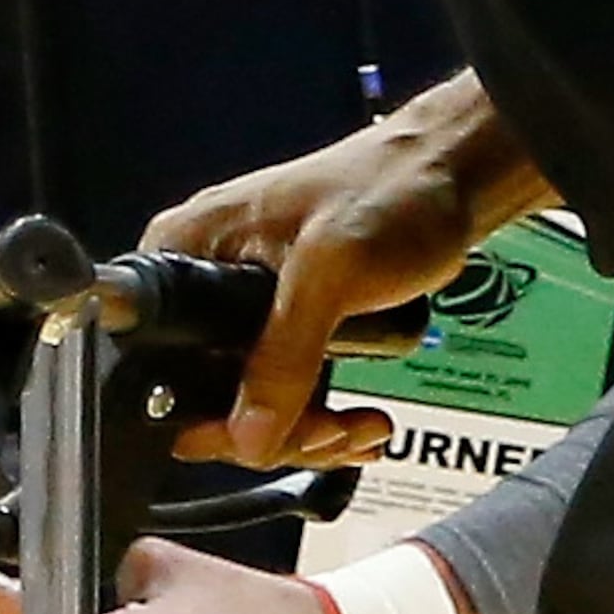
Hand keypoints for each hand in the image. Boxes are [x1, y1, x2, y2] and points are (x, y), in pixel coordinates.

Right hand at [145, 69, 549, 463]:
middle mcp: (205, 282)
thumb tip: (248, 435)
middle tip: (330, 432)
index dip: (208, 417)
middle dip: (276, 429)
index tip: (258, 439)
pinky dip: (324, 419)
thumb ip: (284, 356)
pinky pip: (289, 392)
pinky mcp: (289, 322)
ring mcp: (247, 306)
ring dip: (309, 430)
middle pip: (210, 396)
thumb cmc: (390, 189)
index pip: (162, 364)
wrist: (451, 174)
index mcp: (187, 253)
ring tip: (358, 427)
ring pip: (253, 405)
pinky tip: (358, 424)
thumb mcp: (328, 274)